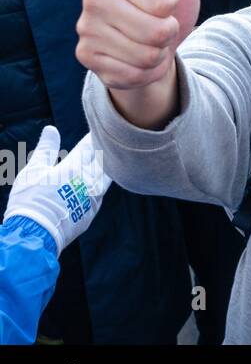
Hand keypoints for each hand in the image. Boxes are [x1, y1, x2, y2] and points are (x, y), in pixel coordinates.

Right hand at [2, 127, 111, 254]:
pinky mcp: (90, 213)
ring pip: (105, 177)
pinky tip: (100, 182)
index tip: (97, 129)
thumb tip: (51, 129)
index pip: (87, 148)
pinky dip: (101, 185)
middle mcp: (88, 182)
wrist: (35, 235)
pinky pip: (100, 194)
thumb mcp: (33, 171)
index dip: (91, 137)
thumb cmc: (29, 201)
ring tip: (109, 158)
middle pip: (101, 161)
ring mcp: (92, 199)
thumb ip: (45, 149)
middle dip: (103, 150)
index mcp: (74, 169)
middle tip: (108, 139)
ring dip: (106, 166)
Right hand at [75, 0, 199, 91]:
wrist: (155, 40)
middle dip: (168, 32)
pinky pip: (132, 73)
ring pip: (145, 55)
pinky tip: (137, 56)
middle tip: (160, 23)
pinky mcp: (86, 57)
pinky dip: (144, 69)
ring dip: (157, 52)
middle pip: (156, 31)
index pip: (165, 2)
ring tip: (150, 39)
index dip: (175, 6)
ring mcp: (86, 29)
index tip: (166, 0)